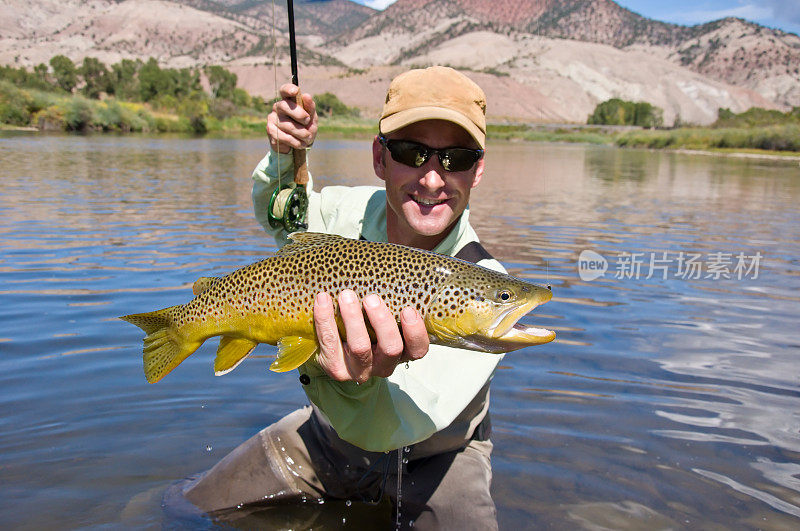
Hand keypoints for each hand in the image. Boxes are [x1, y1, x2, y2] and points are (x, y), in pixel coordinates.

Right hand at [267, 83, 317, 153]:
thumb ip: (310, 107)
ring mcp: (272, 118)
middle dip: (299, 114)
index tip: (295, 91)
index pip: (284, 90)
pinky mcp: (270, 131)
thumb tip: (306, 95)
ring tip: (308, 137)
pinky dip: (296, 142)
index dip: (289, 89)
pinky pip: (285, 136)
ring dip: (302, 133)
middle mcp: (278, 107)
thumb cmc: (305, 128)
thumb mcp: (311, 118)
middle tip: (307, 120)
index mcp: (288, 100)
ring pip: (287, 125)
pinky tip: (301, 144)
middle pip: (285, 106)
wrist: (298, 145)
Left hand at [313, 290, 429, 382]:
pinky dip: (326, 319)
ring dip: (354, 319)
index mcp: (402, 353)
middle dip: (382, 322)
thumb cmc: (367, 325)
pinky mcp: (335, 368)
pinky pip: (330, 343)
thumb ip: (393, 301)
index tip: (408, 309)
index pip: (418, 350)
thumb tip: (395, 266)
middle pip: (390, 348)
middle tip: (372, 298)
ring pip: (360, 347)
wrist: (334, 348)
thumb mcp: (383, 318)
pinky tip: (323, 299)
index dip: (415, 332)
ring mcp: (359, 370)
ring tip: (347, 295)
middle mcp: (384, 366)